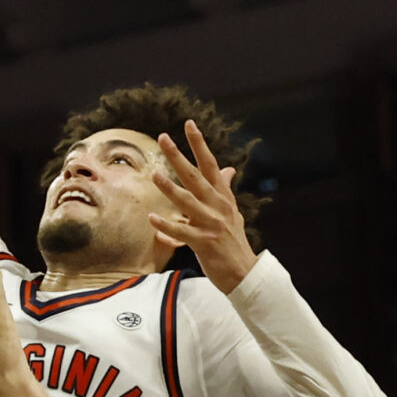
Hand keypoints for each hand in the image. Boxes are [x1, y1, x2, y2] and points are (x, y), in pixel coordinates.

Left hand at [149, 121, 256, 292]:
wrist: (244, 272)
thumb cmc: (233, 241)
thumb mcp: (233, 211)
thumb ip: (225, 189)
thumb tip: (228, 169)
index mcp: (223, 197)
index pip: (210, 164)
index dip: (199, 144)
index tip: (189, 124)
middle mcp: (217, 206)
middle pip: (195, 176)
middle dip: (178, 156)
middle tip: (163, 138)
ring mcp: (211, 224)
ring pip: (187, 201)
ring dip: (169, 188)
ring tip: (154, 174)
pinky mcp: (203, 242)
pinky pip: (181, 232)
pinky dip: (166, 226)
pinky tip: (152, 220)